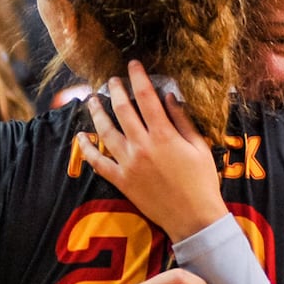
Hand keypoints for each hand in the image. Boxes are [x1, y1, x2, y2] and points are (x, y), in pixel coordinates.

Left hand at [81, 60, 227, 241]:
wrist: (193, 218)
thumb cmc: (202, 182)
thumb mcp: (199, 147)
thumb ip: (183, 120)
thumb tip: (169, 97)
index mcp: (164, 135)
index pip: (146, 97)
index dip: (139, 77)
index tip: (133, 64)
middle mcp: (142, 146)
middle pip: (122, 110)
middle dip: (115, 90)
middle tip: (112, 80)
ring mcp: (129, 164)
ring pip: (106, 132)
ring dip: (97, 113)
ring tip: (92, 100)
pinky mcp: (122, 181)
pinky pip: (99, 163)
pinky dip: (88, 149)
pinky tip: (82, 136)